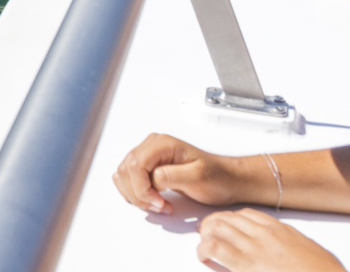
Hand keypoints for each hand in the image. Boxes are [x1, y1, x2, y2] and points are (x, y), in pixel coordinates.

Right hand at [113, 134, 249, 213]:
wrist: (226, 180)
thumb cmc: (217, 177)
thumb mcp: (197, 177)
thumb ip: (171, 175)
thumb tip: (152, 178)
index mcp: (162, 144)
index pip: (136, 165)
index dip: (142, 189)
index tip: (158, 203)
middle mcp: (152, 146)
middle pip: (126, 170)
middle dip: (139, 194)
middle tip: (160, 206)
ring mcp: (149, 156)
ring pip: (124, 175)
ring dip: (136, 195)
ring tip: (158, 204)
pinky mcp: (148, 167)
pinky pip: (128, 179)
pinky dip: (134, 193)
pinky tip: (152, 200)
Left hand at [196, 209, 343, 270]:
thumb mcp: (311, 254)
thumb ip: (295, 249)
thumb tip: (292, 253)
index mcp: (282, 231)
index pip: (249, 215)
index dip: (232, 219)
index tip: (226, 226)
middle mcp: (265, 234)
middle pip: (229, 217)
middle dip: (214, 224)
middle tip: (207, 234)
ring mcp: (255, 247)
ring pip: (218, 227)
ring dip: (206, 234)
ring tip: (203, 245)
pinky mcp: (245, 265)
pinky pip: (215, 248)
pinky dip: (204, 249)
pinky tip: (203, 256)